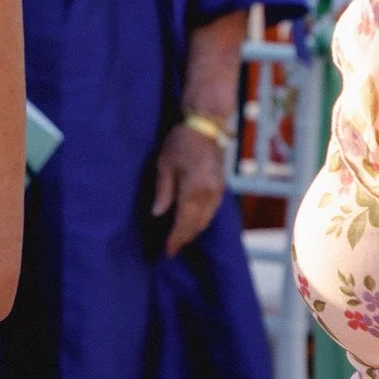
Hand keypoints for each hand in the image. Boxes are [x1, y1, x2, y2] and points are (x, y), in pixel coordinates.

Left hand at [150, 120, 228, 252]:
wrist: (205, 127)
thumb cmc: (180, 143)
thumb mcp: (164, 165)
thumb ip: (163, 191)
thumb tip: (158, 214)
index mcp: (194, 189)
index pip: (185, 221)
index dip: (176, 238)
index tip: (168, 250)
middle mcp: (209, 193)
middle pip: (197, 224)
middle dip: (184, 238)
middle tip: (171, 249)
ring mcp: (218, 191)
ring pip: (206, 220)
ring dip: (193, 231)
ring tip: (180, 239)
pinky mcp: (221, 188)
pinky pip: (212, 212)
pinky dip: (201, 221)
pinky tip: (192, 223)